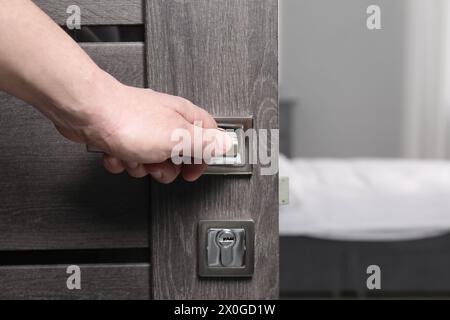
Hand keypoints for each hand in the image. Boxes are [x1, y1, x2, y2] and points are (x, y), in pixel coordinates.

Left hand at [55, 71, 231, 182]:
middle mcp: (164, 120)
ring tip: (134, 157)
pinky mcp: (123, 135)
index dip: (204, 157)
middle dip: (166, 168)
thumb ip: (204, 143)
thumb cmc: (128, 120)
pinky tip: (117, 153)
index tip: (193, 171)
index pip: (208, 137)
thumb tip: (227, 145)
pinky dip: (122, 161)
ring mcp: (143, 128)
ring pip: (151, 159)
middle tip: (159, 164)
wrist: (86, 112)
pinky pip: (129, 158)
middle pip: (178, 153)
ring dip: (141, 166)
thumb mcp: (176, 137)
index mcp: (183, 117)